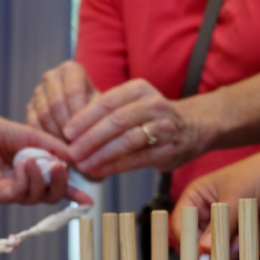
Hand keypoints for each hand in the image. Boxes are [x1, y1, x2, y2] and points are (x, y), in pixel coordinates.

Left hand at [0, 103, 92, 205]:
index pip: (56, 188)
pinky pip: (18, 194)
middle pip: (50, 198)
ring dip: (39, 179)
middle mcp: (24, 187)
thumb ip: (55, 149)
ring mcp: (10, 192)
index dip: (73, 194)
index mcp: (34, 175)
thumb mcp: (34, 138)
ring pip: (35, 198)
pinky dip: (24, 179)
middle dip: (60, 185)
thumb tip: (77, 158)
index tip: (88, 199)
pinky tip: (21, 163)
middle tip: (61, 167)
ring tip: (33, 159)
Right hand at [26, 61, 98, 141]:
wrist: (83, 113)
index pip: (73, 91)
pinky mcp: (30, 107)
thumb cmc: (95, 108)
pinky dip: (45, 138)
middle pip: (56, 104)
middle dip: (67, 127)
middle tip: (77, 145)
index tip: (85, 133)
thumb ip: (95, 114)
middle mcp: (51, 76)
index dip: (79, 115)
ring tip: (69, 148)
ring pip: (44, 115)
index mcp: (70, 70)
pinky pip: (34, 124)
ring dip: (57, 135)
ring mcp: (38, 91)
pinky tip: (57, 147)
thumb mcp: (101, 107)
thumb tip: (85, 131)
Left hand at [62, 79, 209, 177]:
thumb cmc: (150, 117)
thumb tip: (69, 133)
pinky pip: (137, 159)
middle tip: (71, 152)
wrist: (192, 127)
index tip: (66, 132)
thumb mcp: (131, 104)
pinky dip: (114, 166)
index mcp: (139, 89)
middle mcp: (153, 104)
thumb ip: (106, 114)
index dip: (84, 118)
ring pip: (127, 140)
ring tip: (82, 164)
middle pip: (116, 121)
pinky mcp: (168, 149)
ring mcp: (164, 126)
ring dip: (101, 154)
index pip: (107, 101)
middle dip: (90, 138)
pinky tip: (98, 170)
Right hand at [170, 150, 259, 259]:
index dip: (186, 240)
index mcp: (195, 199)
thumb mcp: (238, 194)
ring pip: (211, 257)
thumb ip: (222, 223)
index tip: (198, 253)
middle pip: (192, 245)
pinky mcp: (239, 245)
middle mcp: (205, 219)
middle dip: (202, 256)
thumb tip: (204, 248)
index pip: (180, 224)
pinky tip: (245, 258)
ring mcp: (222, 234)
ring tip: (237, 256)